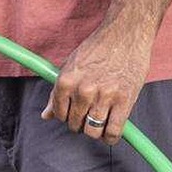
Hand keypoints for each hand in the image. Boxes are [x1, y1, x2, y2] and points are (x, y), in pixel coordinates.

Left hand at [43, 18, 155, 144]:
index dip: (66, 116)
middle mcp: (83, 91)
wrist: (126, 34)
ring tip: (99, 121)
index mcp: (66, 81)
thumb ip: (57, 93)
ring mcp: (104, 97)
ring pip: (92, 131)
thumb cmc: (97, 49)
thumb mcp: (70, 66)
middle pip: (75, 124)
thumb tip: (45, 116)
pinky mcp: (124, 100)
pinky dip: (110, 137)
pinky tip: (110, 131)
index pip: (59, 114)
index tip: (74, 112)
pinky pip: (113, 131)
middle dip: (80, 123)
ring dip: (94, 131)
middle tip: (88, 114)